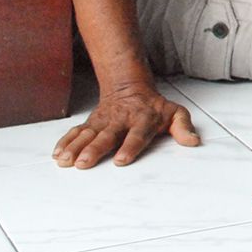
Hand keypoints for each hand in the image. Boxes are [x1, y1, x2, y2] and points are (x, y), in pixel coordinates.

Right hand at [53, 83, 200, 167]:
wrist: (130, 89)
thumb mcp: (175, 113)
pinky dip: (65, 142)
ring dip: (75, 148)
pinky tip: (57, 155)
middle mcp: (120, 121)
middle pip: (107, 136)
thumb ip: (183, 128)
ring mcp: (103, 122)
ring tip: (65, 161)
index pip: (137, 135)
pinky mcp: (90, 123)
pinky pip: (76, 132)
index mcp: (143, 120)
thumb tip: (194, 141)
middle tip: (84, 163)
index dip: (130, 147)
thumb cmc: (155, 108)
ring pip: (87, 135)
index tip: (121, 160)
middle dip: (94, 150)